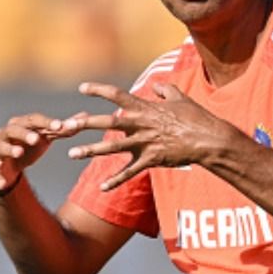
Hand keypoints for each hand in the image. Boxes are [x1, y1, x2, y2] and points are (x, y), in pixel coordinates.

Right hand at [0, 112, 83, 195]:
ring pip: (1, 147)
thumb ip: (62, 129)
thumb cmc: (27, 147)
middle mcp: (7, 134)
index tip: (60, 126)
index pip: (34, 120)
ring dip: (10, 149)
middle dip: (25, 134)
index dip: (47, 122)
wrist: (5, 167)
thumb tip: (84, 117)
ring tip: (19, 153)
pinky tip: (3, 184)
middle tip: (36, 139)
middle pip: (15, 130)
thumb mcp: (45, 138)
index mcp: (21, 124)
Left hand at [64, 81, 237, 190]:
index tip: (82, 89)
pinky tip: (102, 187)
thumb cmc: (196, 117)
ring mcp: (144, 143)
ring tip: (72, 153)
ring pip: (112, 147)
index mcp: (144, 107)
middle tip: (64, 126)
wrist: (208, 139)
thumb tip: (156, 85)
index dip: (98, 90)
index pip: (116, 95)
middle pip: (105, 122)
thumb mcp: (180, 97)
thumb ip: (165, 90)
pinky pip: (130, 172)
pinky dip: (116, 180)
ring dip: (90, 150)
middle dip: (83, 123)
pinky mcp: (151, 160)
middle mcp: (140, 124)